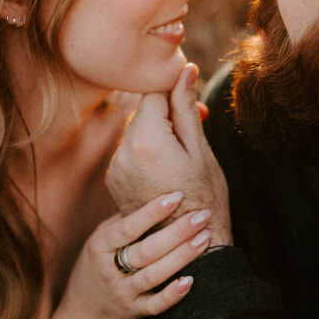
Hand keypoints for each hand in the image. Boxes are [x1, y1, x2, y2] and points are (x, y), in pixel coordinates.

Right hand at [57, 191, 210, 318]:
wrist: (83, 310)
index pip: (128, 227)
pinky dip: (173, 295)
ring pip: (154, 275)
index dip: (152, 212)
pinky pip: (155, 305)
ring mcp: (122, 292)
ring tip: (205, 237)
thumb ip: (124, 218)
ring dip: (182, 257)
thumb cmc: (99, 261)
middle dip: (177, 232)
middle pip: (146, 250)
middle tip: (202, 215)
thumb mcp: (102, 237)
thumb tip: (154, 184)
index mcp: (101, 245)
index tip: (177, 195)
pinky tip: (192, 280)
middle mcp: (109, 269)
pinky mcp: (134, 311)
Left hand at [106, 63, 231, 243]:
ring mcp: (115, 168)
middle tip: (196, 121)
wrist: (192, 249)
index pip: (152, 92)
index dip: (173, 87)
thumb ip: (186, 107)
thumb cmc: (205, 197)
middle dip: (167, 110)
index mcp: (146, 140)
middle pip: (142, 111)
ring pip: (136, 130)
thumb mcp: (200, 149)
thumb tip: (183, 69)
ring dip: (157, 130)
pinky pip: (130, 151)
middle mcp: (123, 152)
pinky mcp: (113, 180)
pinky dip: (147, 149)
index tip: (191, 94)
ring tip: (182, 151)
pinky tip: (167, 168)